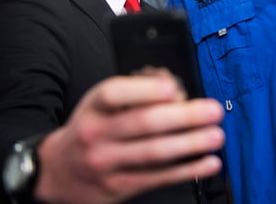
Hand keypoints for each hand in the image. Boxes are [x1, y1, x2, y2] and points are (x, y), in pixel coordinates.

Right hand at [34, 67, 224, 203]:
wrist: (58, 171)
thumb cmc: (92, 128)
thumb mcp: (101, 105)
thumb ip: (135, 95)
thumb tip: (177, 90)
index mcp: (94, 107)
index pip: (114, 94)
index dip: (144, 90)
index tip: (173, 88)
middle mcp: (96, 134)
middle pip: (143, 123)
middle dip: (183, 116)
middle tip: (213, 111)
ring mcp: (106, 163)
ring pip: (154, 153)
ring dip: (191, 144)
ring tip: (216, 136)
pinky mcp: (118, 187)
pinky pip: (158, 178)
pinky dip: (187, 170)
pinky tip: (208, 163)